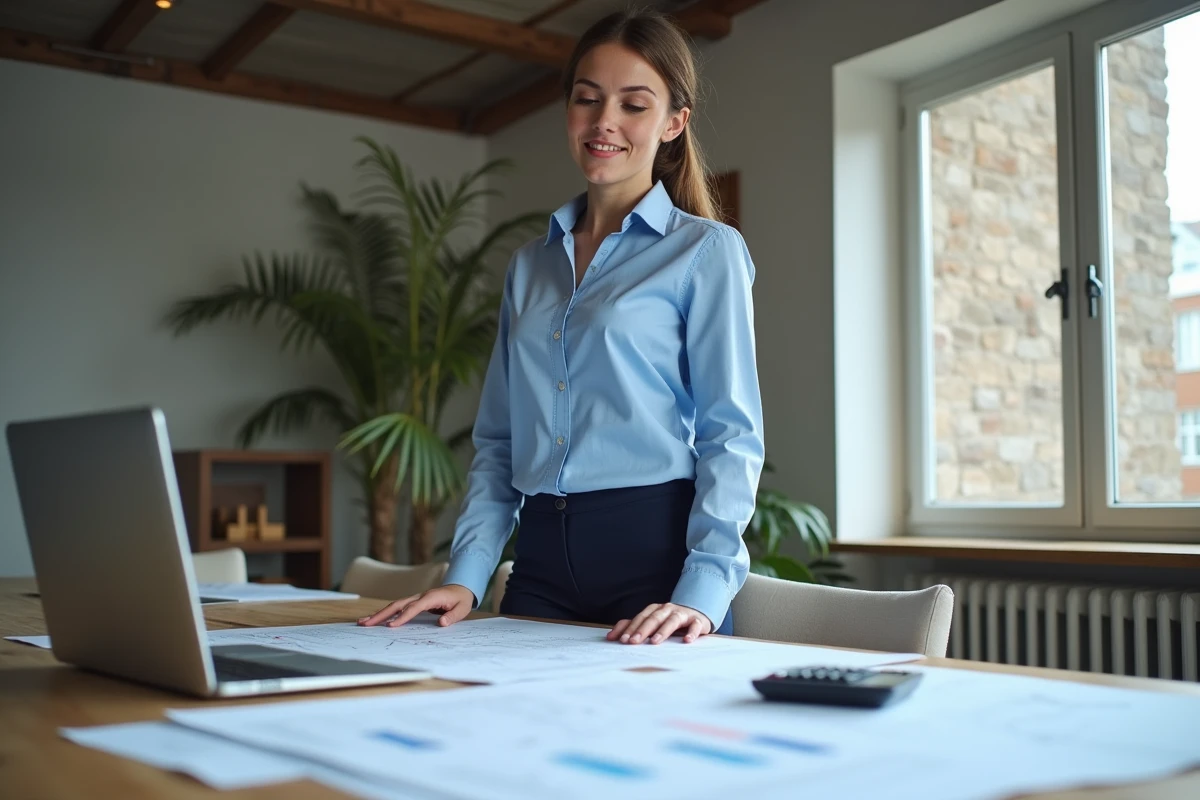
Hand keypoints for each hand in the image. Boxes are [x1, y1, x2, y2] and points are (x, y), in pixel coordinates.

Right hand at [357, 584, 475, 628]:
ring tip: (363, 622)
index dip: (402, 617)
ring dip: (379, 613)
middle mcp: (420, 596)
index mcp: (431, 597)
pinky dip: (385, 613)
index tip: (390, 626)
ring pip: (394, 605)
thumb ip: (452, 616)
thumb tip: (441, 623)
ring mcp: (415, 598)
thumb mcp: (462, 609)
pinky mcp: (414, 602)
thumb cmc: (461, 600)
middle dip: (381, 614)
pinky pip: (397, 607)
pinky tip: (375, 619)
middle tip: (366, 623)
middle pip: (397, 604)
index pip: (413, 608)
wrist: (461, 588)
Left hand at [606, 603, 712, 644]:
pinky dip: (691, 632)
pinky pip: (694, 625)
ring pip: (672, 620)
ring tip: (655, 641)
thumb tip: (610, 637)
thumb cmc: (669, 621)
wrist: (696, 614)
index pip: (641, 618)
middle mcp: (667, 609)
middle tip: (633, 642)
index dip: (631, 628)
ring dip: (663, 630)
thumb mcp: (650, 622)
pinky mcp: (697, 621)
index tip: (622, 641)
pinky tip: (687, 640)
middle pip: (654, 618)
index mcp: (654, 610)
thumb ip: (631, 627)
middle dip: (643, 630)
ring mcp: (682, 614)